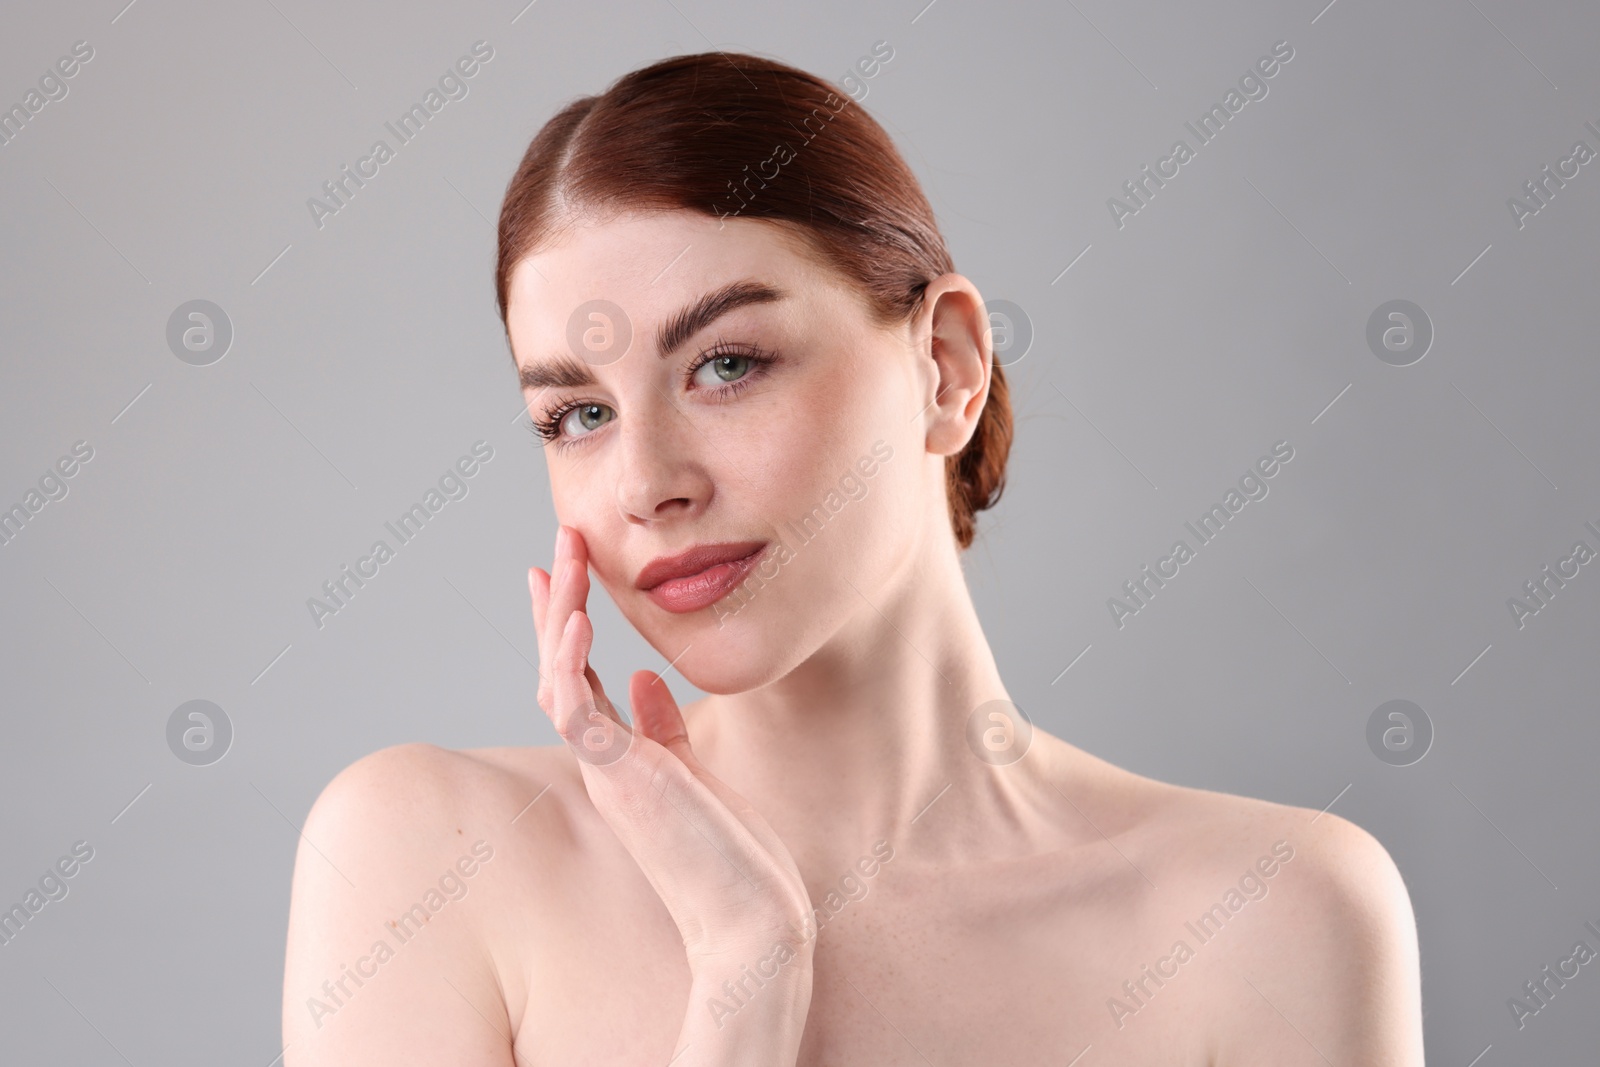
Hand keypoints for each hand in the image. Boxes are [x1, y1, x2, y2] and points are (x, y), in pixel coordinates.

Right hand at [528, 525, 815, 966]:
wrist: (752, 921)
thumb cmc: (733, 859)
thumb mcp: (698, 774)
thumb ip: (665, 728)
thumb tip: (644, 680)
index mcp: (621, 758)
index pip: (580, 676)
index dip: (568, 622)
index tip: (565, 570)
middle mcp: (603, 761)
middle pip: (560, 666)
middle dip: (558, 601)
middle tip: (561, 539)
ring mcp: (606, 771)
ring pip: (559, 679)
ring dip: (560, 614)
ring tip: (564, 557)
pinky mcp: (619, 779)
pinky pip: (577, 711)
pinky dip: (573, 662)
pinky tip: (580, 617)